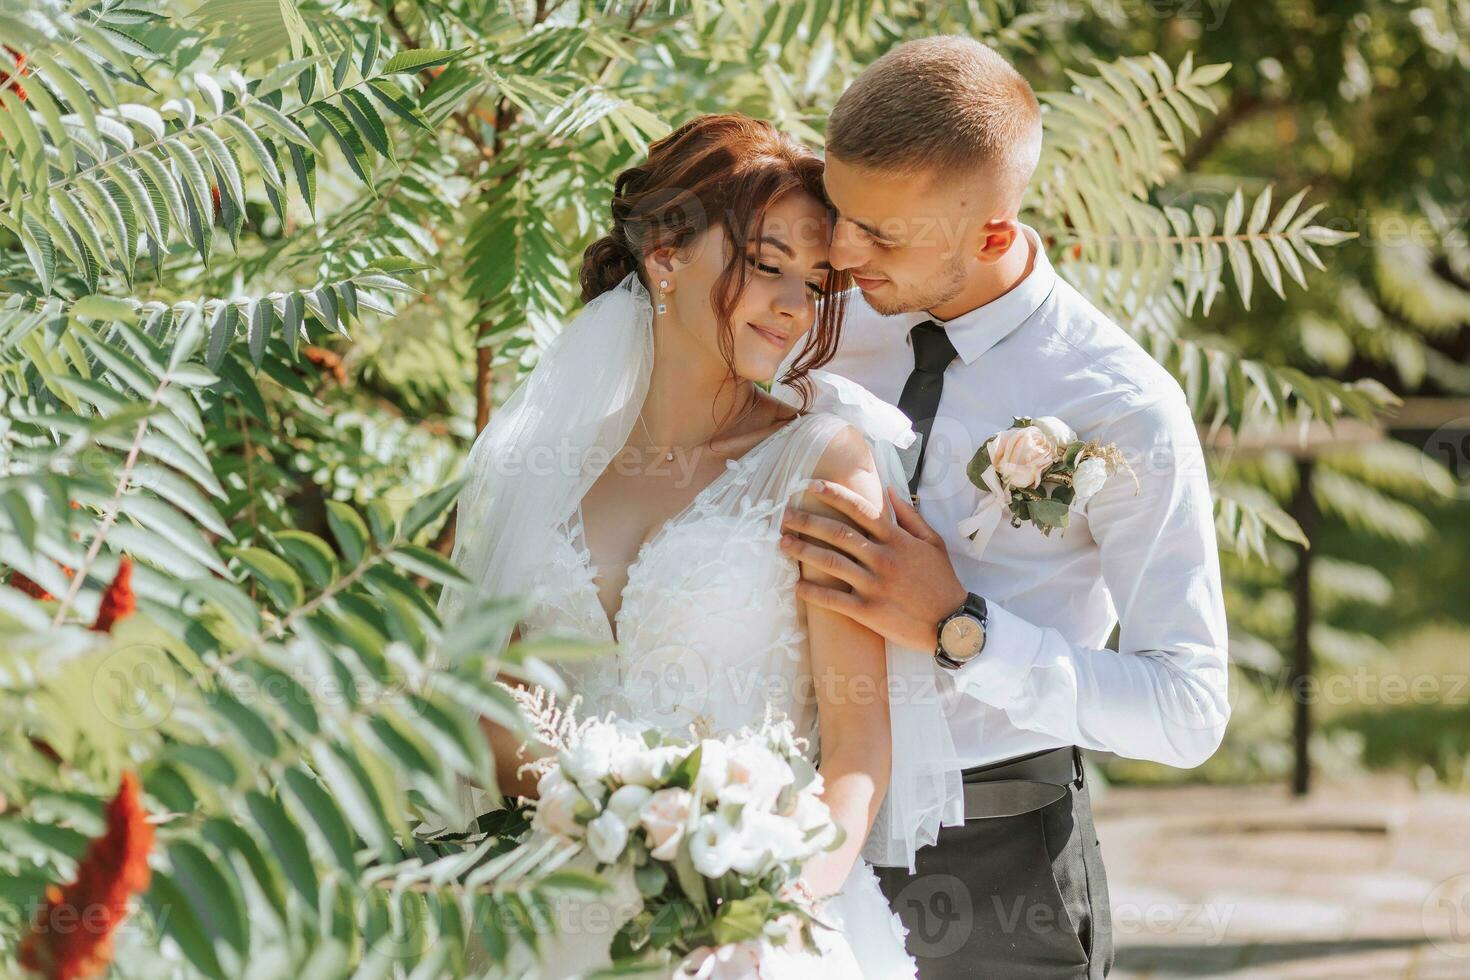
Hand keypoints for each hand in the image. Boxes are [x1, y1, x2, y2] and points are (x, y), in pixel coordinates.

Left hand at [779, 482, 968, 652]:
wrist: (952, 623)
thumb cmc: (942, 581)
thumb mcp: (933, 542)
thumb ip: (909, 516)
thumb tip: (888, 490)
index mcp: (897, 539)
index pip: (860, 509)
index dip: (834, 495)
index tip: (811, 486)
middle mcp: (882, 558)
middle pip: (837, 533)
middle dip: (807, 521)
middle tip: (784, 516)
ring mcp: (874, 585)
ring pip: (829, 563)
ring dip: (802, 550)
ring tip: (782, 543)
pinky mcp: (868, 612)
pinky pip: (832, 600)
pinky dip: (811, 592)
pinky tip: (796, 585)